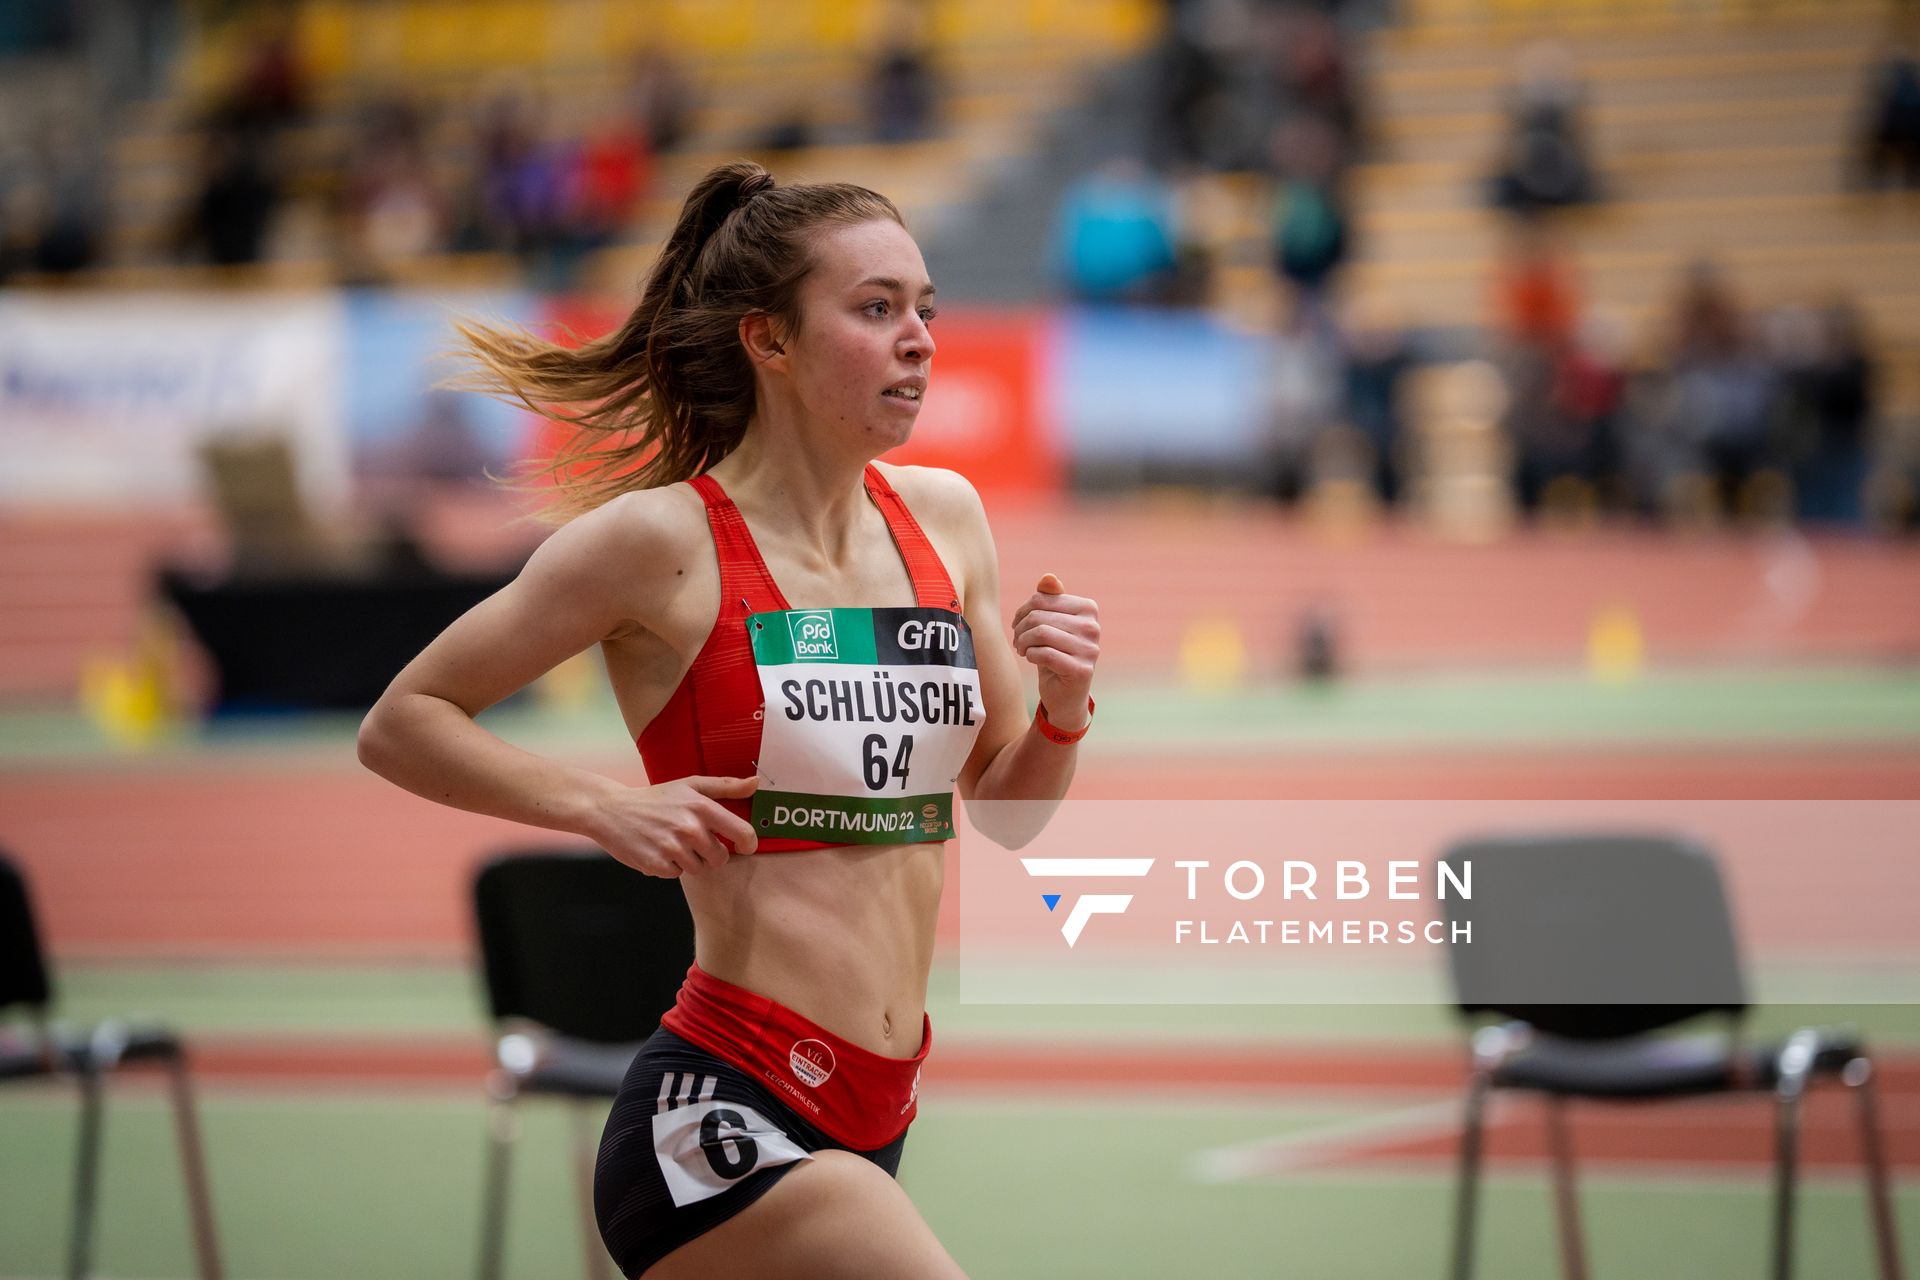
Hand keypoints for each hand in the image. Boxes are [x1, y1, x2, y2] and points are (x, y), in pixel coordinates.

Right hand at [588, 775, 760, 877]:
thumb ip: (726, 786)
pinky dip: (670, 866)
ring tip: (672, 842)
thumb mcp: (690, 785)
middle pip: (721, 858)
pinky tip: (658, 850)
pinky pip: (677, 874)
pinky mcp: (656, 864)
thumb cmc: (656, 798)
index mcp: (702, 807)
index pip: (743, 833)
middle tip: (693, 840)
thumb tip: (756, 783)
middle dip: (711, 853)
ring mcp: (672, 848)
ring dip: (689, 860)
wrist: (611, 810)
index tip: (743, 845)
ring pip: (699, 869)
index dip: (748, 844)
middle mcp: (690, 828)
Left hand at [1010, 572, 1098, 729]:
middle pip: (1039, 616)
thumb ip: (1049, 599)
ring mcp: (1090, 649)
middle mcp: (1093, 627)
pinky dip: (1031, 655)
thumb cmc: (1055, 653)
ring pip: (1041, 633)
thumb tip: (1048, 577)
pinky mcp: (1082, 670)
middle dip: (1021, 628)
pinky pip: (1045, 654)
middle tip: (1017, 640)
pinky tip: (1032, 659)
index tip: (1018, 624)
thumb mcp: (1050, 624)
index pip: (1043, 598)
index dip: (1023, 610)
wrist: (1065, 694)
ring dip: (1023, 642)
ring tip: (1022, 649)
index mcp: (1088, 609)